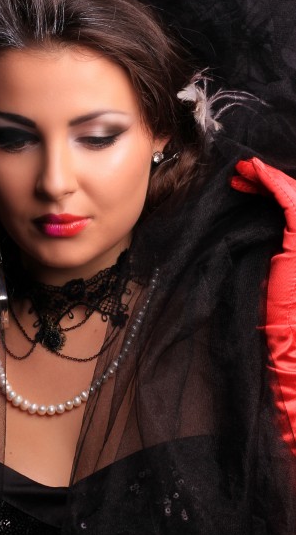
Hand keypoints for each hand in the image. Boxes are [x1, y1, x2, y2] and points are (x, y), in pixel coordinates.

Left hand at [232, 157, 295, 454]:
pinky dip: (271, 183)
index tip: (246, 184)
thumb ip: (272, 261)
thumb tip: (249, 235)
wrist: (294, 360)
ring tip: (243, 173)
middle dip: (270, 184)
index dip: (272, 192)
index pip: (292, 211)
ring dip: (267, 180)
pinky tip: (253, 174)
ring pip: (294, 197)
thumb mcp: (273, 287)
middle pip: (295, 201)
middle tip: (244, 175)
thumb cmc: (280, 331)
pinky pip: (289, 202)